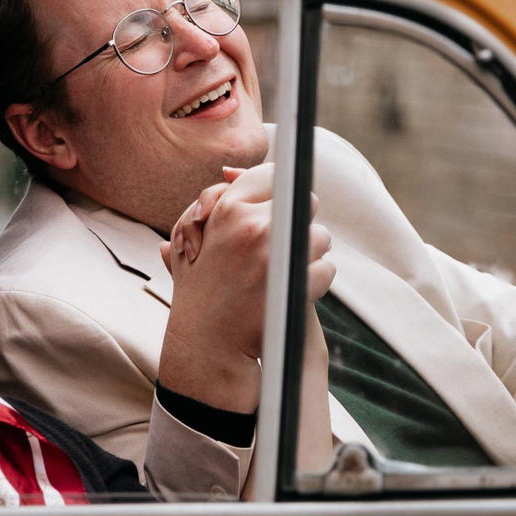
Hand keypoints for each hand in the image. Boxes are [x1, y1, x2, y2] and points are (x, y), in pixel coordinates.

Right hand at [166, 168, 334, 299]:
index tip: (279, 208)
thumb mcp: (190, 238)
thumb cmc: (199, 289)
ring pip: (319, 238)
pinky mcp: (294, 282)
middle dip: (299, 222)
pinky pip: (325, 268)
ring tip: (283, 273)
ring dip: (308, 254)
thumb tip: (231, 172)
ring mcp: (276, 254)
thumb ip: (211, 201)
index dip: (280, 191)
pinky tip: (292, 291)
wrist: (208, 343)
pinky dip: (315, 281)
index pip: (273, 175)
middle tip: (284, 243)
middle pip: (305, 203)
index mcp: (228, 210)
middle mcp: (253, 226)